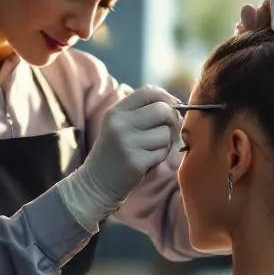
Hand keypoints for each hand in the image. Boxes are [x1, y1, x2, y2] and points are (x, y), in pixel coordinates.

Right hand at [58, 86, 181, 231]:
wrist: (96, 183)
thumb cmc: (115, 152)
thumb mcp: (120, 125)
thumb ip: (142, 112)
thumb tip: (176, 105)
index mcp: (116, 111)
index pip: (148, 92)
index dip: (166, 97)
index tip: (173, 107)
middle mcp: (120, 124)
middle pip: (162, 110)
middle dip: (172, 120)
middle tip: (168, 130)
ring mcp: (127, 142)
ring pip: (165, 133)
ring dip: (165, 143)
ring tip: (149, 150)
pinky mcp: (136, 161)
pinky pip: (162, 152)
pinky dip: (160, 157)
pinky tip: (146, 162)